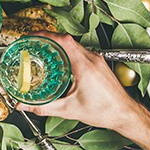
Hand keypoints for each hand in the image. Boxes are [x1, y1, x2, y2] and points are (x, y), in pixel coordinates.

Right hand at [16, 33, 138, 129]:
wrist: (124, 114)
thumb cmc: (105, 111)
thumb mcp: (69, 110)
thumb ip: (44, 107)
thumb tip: (25, 106)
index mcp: (85, 66)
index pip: (63, 41)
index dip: (45, 35)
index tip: (33, 36)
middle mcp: (92, 59)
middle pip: (67, 40)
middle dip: (48, 39)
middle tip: (34, 44)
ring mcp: (97, 60)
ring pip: (74, 45)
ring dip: (58, 45)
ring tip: (44, 51)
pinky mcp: (99, 64)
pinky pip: (80, 51)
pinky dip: (67, 52)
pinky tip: (61, 62)